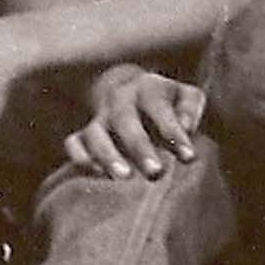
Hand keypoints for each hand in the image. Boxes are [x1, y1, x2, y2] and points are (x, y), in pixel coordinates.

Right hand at [64, 65, 204, 179]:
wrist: (135, 96)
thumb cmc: (170, 104)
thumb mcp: (187, 97)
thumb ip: (190, 109)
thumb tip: (186, 127)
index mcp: (148, 87)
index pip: (159, 108)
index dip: (173, 132)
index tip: (189, 157)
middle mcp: (119, 99)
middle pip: (125, 121)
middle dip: (140, 148)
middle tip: (155, 173)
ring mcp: (99, 117)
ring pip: (96, 134)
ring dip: (108, 155)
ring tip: (123, 177)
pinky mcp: (82, 134)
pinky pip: (74, 143)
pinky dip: (80, 157)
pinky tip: (95, 174)